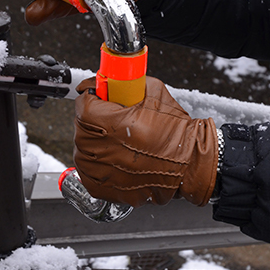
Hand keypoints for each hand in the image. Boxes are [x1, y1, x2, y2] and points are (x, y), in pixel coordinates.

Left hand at [74, 77, 217, 206]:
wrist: (189, 165)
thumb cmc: (176, 134)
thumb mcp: (154, 93)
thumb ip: (127, 84)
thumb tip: (111, 81)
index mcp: (109, 124)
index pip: (82, 104)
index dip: (92, 98)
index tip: (100, 98)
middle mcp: (100, 149)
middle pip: (80, 125)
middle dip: (94, 119)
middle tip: (114, 120)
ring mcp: (99, 171)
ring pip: (83, 148)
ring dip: (96, 141)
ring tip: (120, 141)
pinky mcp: (101, 187)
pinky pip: (88, 169)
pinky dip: (99, 162)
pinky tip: (118, 157)